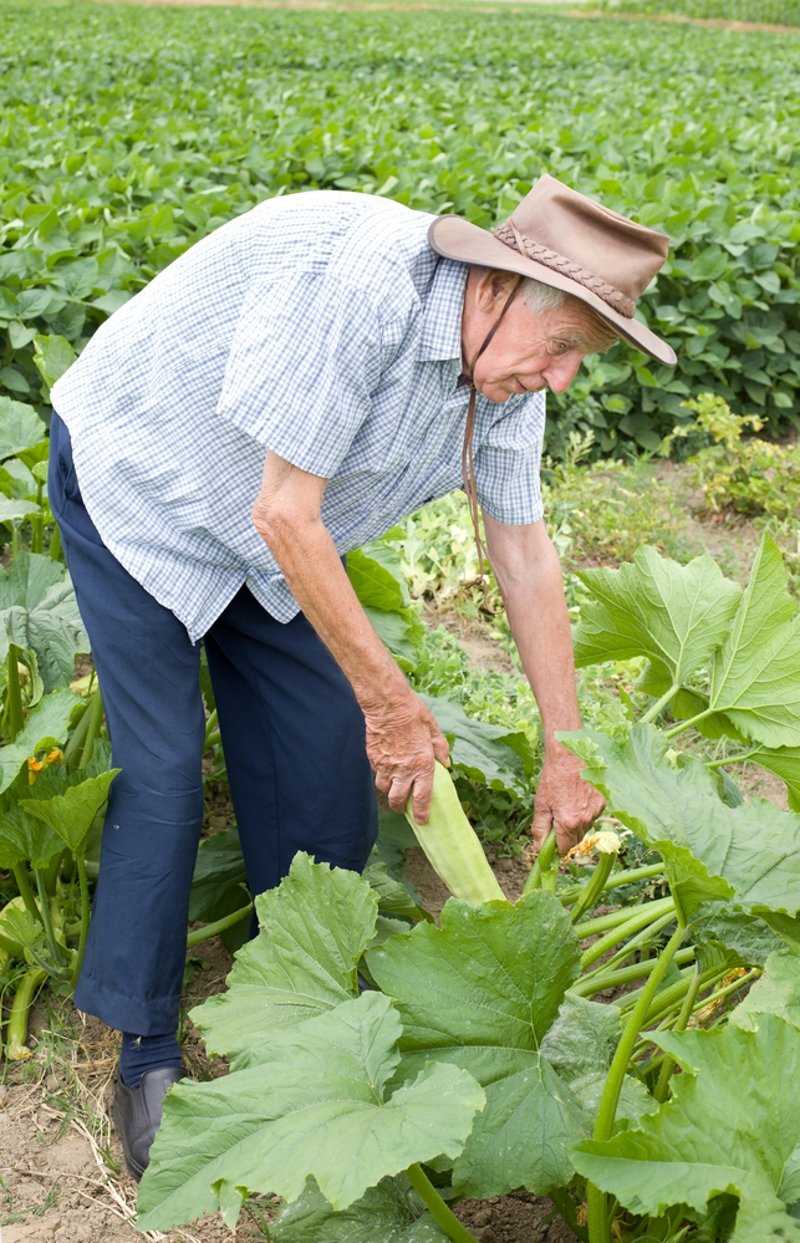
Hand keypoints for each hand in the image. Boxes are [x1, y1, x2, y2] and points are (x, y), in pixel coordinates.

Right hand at [365, 693, 449, 822]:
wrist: (388, 704)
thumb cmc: (413, 713)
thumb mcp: (433, 729)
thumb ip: (440, 748)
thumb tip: (446, 763)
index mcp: (422, 764)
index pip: (422, 797)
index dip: (421, 812)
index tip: (422, 820)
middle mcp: (404, 769)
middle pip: (397, 799)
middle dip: (399, 807)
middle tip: (402, 807)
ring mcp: (386, 765)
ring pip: (384, 788)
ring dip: (389, 790)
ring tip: (393, 785)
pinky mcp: (373, 758)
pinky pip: (377, 772)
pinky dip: (381, 774)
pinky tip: (385, 767)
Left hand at [531, 745, 604, 855]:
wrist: (570, 754)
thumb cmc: (553, 777)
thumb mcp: (541, 803)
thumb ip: (540, 829)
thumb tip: (539, 849)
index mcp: (568, 822)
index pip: (564, 849)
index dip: (556, 847)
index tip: (551, 840)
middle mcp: (586, 820)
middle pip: (576, 840)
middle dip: (566, 835)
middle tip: (557, 816)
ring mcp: (597, 811)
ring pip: (585, 828)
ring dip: (576, 823)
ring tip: (567, 802)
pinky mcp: (604, 802)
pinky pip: (593, 815)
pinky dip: (585, 812)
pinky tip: (578, 797)